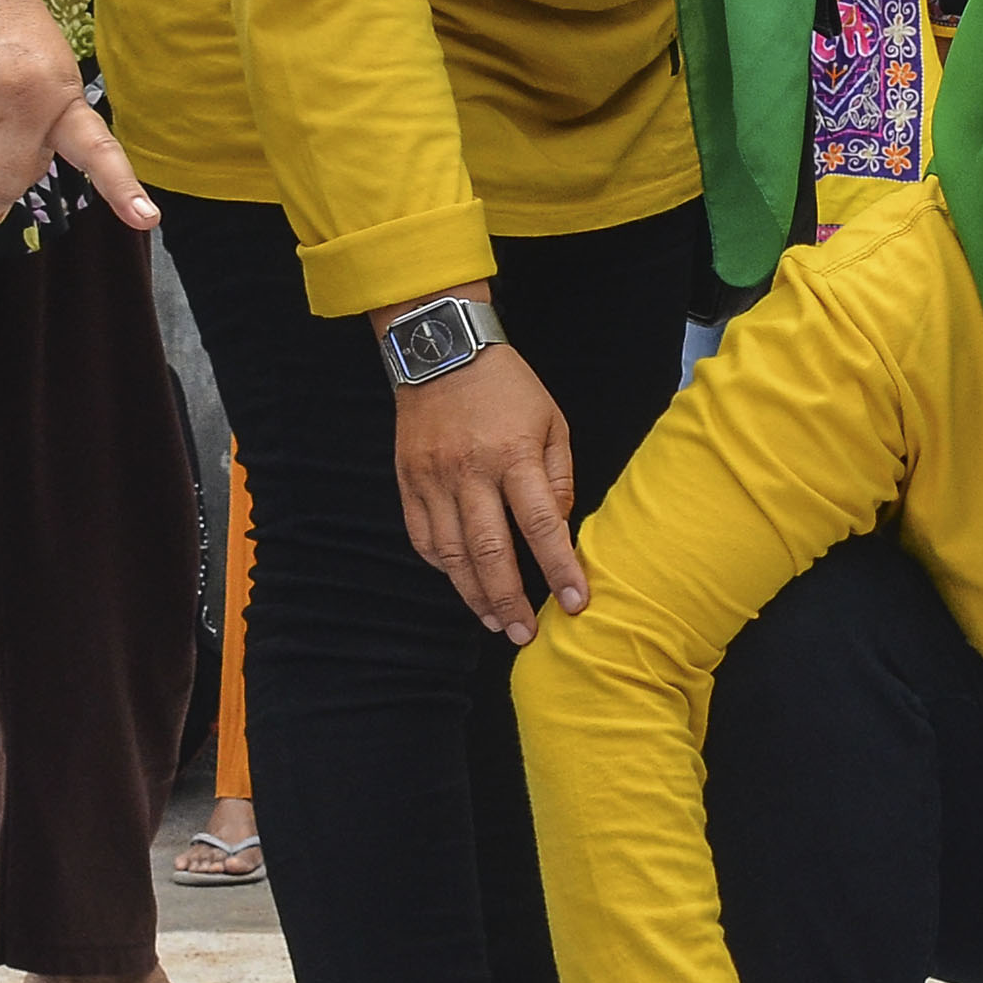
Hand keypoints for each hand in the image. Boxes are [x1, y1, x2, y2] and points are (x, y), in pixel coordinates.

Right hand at [388, 306, 583, 641]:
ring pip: (452, 555)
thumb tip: (559, 526)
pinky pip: (423, 537)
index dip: (560, 569)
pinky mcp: (407, 481)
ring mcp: (432, 480)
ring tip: (496, 622)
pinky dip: (443, 567)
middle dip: (511, 601)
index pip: (541, 526)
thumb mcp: (551, 420)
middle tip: (526, 634)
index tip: (575, 603)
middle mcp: (469, 472)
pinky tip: (462, 584)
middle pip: (490, 553)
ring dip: (474, 595)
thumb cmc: (506, 386)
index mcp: (513, 455)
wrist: (441, 347)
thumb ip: (558, 476)